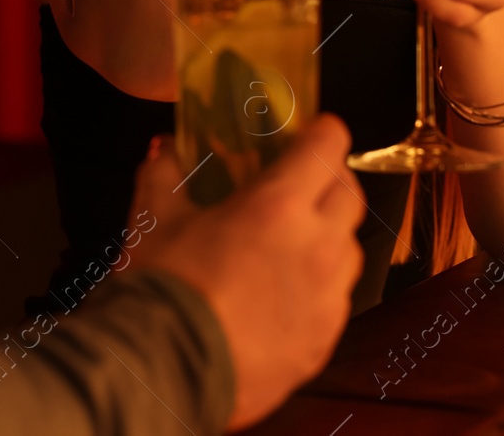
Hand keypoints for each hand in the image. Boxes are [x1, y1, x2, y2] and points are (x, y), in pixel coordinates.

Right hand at [133, 115, 365, 430]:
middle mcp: (318, 246)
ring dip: (327, 236)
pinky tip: (280, 294)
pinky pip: (335, 301)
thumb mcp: (154, 219)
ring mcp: (328, 298)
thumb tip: (165, 149)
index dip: (320, 132)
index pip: (328, 145)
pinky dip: (317, 288)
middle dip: (328, 181)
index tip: (307, 133)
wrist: (166, 371)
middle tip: (296, 184)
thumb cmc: (163, 290)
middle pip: (349, 194)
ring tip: (287, 244)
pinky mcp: (324, 340)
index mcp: (279, 205)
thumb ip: (164, 172)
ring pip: (349, 249)